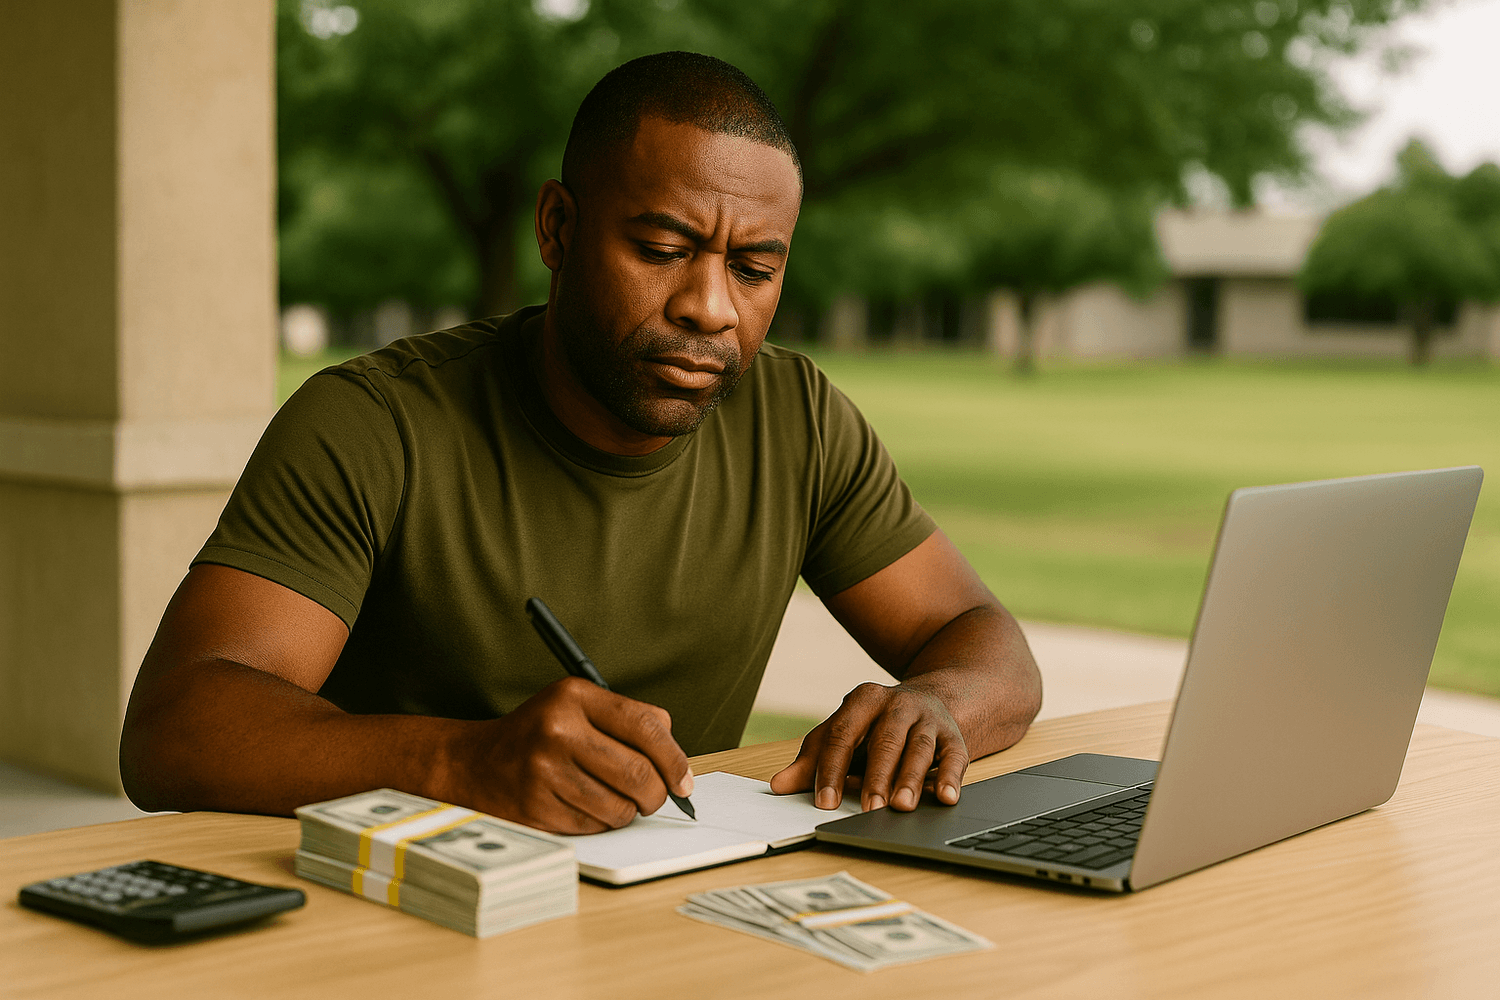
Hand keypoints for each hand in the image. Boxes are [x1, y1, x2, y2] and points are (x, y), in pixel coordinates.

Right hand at [451, 677, 693, 833]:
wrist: (472, 762)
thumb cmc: (537, 734)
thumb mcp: (576, 706)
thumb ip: (627, 722)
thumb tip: (678, 763)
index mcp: (574, 696)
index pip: (646, 726)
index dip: (675, 758)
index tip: (683, 780)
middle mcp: (557, 730)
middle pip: (638, 772)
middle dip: (657, 794)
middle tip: (655, 798)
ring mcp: (544, 771)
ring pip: (619, 807)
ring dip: (627, 811)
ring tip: (612, 799)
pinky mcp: (535, 807)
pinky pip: (593, 826)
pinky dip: (600, 823)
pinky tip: (583, 807)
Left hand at [768, 681, 968, 811]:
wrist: (928, 701)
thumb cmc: (874, 727)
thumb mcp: (841, 735)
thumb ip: (811, 760)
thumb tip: (779, 785)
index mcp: (863, 700)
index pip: (842, 735)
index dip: (832, 769)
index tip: (825, 802)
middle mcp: (897, 705)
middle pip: (884, 741)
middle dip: (876, 777)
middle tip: (869, 809)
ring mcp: (928, 719)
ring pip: (919, 748)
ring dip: (911, 779)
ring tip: (901, 806)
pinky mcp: (953, 736)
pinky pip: (955, 757)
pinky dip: (951, 778)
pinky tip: (946, 798)